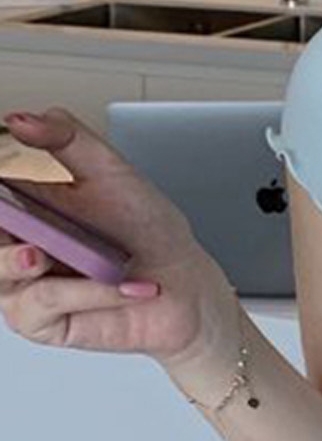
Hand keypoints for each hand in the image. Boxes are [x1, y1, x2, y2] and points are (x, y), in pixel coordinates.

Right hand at [0, 106, 235, 364]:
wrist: (185, 286)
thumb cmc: (148, 233)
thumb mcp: (112, 173)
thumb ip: (68, 139)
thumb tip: (21, 119)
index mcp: (24, 204)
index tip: (0, 175)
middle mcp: (16, 243)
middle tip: (9, 220)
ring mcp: (22, 284)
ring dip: (24, 261)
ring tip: (46, 254)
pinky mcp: (39, 321)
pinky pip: (41, 302)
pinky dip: (85, 291)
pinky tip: (123, 285)